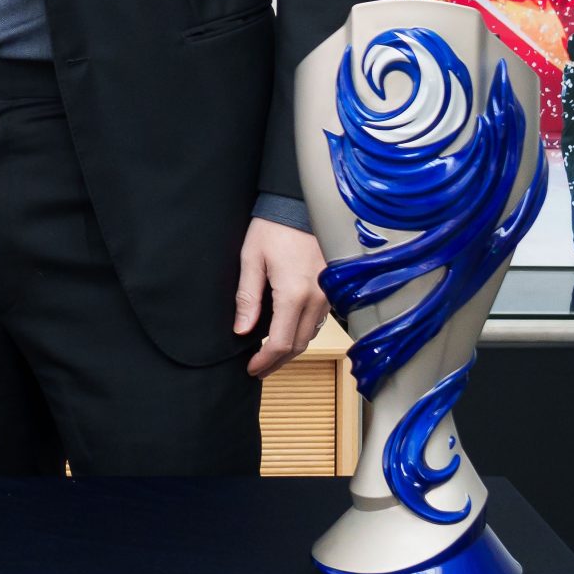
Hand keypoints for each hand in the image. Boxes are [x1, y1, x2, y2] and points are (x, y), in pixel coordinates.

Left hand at [235, 217, 328, 378]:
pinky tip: (287, 332)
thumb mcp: (251, 259)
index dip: (264, 361)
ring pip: (310, 335)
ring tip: (268, 355)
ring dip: (290, 349)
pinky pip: (319, 321)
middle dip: (277, 361)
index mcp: (294, 294)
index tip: (250, 368)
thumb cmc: (272, 227)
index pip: (280, 343)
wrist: (298, 205)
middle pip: (298, 345)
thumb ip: (247, 298)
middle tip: (257, 368)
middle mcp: (317, 299)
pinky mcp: (332, 288)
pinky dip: (302, 332)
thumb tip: (242, 331)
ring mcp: (328, 295)